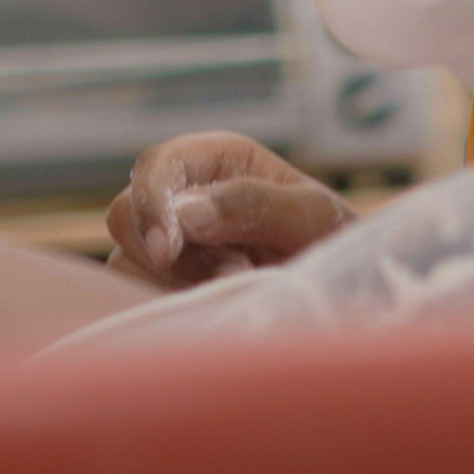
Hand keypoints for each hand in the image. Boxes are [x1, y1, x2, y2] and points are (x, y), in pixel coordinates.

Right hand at [106, 132, 350, 287]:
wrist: (348, 297)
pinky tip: (215, 311)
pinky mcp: (161, 291)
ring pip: (127, 265)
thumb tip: (185, 211)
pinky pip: (138, 301)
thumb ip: (253, 203)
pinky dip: (172, 311)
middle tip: (232, 276)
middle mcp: (182, 199)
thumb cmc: (334, 244)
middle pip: (126, 216)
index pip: (156, 166)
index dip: (152, 202)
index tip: (170, 249)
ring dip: (177, 286)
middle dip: (170, 254)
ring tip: (239, 292)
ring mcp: (168, 249)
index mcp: (216, 162)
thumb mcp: (312, 216)